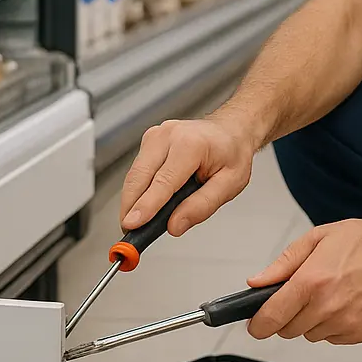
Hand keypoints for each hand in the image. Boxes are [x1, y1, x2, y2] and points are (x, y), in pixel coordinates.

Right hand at [121, 118, 253, 233]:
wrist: (230, 130)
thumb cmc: (232, 154)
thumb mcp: (231, 184)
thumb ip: (202, 206)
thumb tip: (175, 225)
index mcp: (191, 145)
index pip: (163, 181)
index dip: (146, 205)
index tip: (132, 224)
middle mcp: (169, 135)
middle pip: (139, 177)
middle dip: (130, 207)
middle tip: (129, 231)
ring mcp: (156, 136)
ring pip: (134, 174)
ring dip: (131, 200)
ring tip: (138, 222)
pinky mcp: (149, 140)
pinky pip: (137, 170)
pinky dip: (137, 190)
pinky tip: (144, 204)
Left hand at [245, 218, 361, 344]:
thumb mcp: (318, 238)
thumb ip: (283, 263)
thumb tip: (258, 282)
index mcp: (312, 281)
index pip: (271, 318)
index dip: (257, 325)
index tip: (255, 325)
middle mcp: (327, 306)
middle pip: (288, 330)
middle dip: (287, 316)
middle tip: (301, 296)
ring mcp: (346, 323)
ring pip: (311, 335)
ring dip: (311, 321)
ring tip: (329, 294)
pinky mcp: (360, 333)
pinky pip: (333, 338)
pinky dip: (332, 326)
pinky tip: (345, 303)